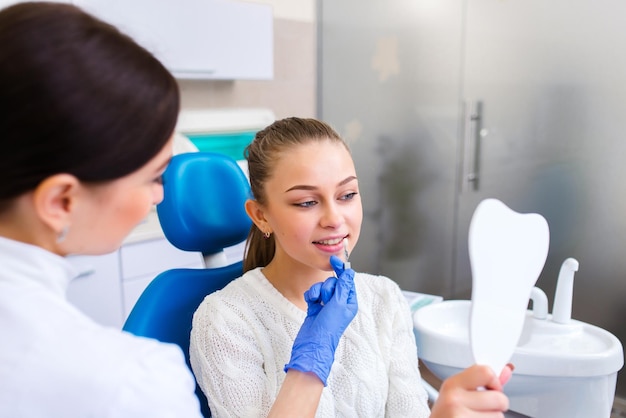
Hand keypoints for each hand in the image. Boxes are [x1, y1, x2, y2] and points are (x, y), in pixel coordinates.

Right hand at [284, 255, 357, 384]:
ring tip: (317, 302)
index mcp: (350, 303)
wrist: (312, 343)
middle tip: (326, 298)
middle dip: (328, 286)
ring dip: (318, 291)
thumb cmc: (329, 326)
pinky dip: (311, 296)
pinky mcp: (315, 307)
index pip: (347, 281)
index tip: (334, 260)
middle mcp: (339, 303)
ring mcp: (327, 305)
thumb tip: (349, 272)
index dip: (341, 270)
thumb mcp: (339, 304)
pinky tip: (310, 302)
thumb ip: (343, 286)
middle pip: (333, 282)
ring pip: (322, 287)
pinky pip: (313, 293)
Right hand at [430, 364, 510, 416]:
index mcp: (452, 385)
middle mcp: (454, 400)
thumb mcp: (457, 394)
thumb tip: (506, 370)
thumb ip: (483, 381)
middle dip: (497, 406)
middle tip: (481, 410)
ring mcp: (460, 417)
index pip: (486, 372)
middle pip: (499, 399)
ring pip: (499, 417)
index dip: (494, 382)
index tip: (491, 388)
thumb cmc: (446, 415)